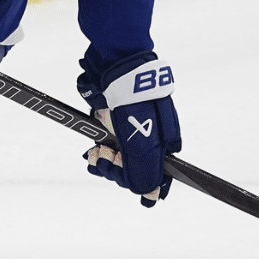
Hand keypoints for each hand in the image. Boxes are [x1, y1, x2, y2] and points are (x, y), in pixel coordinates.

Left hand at [79, 54, 180, 206]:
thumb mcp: (142, 141)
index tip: (126, 181)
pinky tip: (92, 146)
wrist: (115, 64)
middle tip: (106, 156)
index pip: (156, 176)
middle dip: (116, 168)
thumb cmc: (133, 101)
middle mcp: (150, 138)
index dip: (141, 185)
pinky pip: (105, 143)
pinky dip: (97, 147)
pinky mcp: (113, 121)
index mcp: (165, 143)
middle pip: (133, 170)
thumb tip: (149, 195)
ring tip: (96, 150)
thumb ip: (144, 170)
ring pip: (116, 158)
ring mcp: (131, 129)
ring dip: (104, 158)